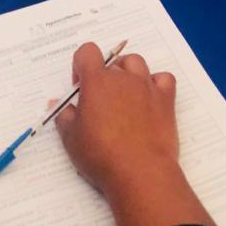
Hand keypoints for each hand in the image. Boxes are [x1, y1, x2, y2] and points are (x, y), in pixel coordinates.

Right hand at [55, 42, 212, 225]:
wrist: (140, 173)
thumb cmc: (101, 156)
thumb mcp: (71, 139)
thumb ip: (64, 116)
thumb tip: (59, 104)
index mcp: (97, 82)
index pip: (87, 52)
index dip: (81, 65)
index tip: (80, 86)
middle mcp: (123, 78)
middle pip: (112, 62)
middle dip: (104, 76)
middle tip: (101, 102)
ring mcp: (146, 87)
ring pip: (136, 63)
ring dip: (128, 73)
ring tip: (124, 96)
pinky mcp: (165, 100)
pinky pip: (163, 79)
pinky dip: (156, 84)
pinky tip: (149, 99)